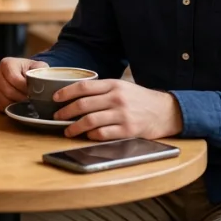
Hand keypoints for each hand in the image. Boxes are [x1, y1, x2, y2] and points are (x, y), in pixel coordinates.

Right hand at [0, 57, 48, 110]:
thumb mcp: (38, 67)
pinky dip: (9, 108)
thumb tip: (42, 82)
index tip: (33, 92)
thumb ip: (41, 72)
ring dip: (16, 104)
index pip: (14, 78)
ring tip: (25, 103)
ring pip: (3, 99)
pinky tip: (18, 106)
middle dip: (21, 98)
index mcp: (7, 63)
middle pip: (7, 90)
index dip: (24, 88)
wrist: (23, 75)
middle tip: (30, 100)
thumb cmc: (31, 71)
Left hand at [52, 79, 183, 140]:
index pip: (84, 86)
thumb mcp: (122, 87)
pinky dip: (92, 135)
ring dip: (74, 127)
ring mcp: (122, 115)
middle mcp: (117, 98)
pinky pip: (103, 134)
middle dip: (65, 112)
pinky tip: (87, 136)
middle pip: (83, 105)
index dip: (66, 92)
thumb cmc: (139, 99)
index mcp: (114, 84)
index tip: (55, 98)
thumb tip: (75, 95)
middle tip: (57, 117)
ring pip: (90, 121)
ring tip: (67, 131)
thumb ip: (102, 90)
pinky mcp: (128, 130)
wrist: (165, 111)